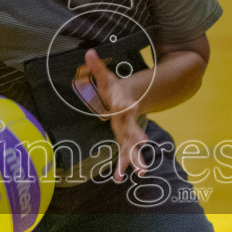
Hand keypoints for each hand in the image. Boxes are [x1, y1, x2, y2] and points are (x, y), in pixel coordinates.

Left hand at [83, 48, 150, 182]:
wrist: (130, 98)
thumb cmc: (115, 90)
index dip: (128, 106)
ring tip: (142, 172)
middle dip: (138, 137)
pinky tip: (119, 179)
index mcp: (124, 105)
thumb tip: (88, 52)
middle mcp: (128, 121)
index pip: (126, 106)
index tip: (133, 106)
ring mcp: (129, 132)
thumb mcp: (106, 78)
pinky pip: (125, 155)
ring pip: (132, 147)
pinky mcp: (126, 141)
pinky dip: (123, 167)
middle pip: (134, 129)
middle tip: (143, 144)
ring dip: (136, 159)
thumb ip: (97, 67)